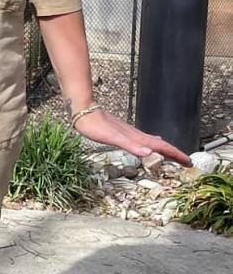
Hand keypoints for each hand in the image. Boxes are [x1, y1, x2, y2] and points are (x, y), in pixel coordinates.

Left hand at [72, 106, 190, 166]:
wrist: (84, 111)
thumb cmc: (95, 125)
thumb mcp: (112, 138)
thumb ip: (130, 145)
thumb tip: (149, 153)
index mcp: (137, 138)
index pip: (162, 147)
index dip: (175, 154)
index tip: (188, 162)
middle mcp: (136, 135)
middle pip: (161, 145)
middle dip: (175, 154)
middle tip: (187, 162)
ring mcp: (130, 133)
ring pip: (153, 143)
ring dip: (165, 150)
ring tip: (174, 156)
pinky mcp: (124, 133)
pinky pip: (144, 141)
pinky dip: (152, 145)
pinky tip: (150, 147)